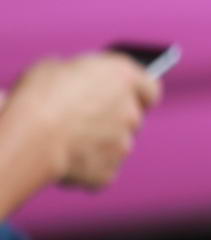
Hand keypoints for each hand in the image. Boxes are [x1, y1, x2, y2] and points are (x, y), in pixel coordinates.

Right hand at [4, 53, 162, 190]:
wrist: (31, 135)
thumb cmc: (38, 95)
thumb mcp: (55, 68)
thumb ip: (79, 76)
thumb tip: (78, 83)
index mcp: (124, 77)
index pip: (149, 88)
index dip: (137, 93)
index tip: (126, 97)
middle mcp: (132, 112)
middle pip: (130, 118)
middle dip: (110, 119)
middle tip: (80, 120)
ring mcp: (123, 144)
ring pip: (116, 145)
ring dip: (98, 144)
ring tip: (65, 143)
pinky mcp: (108, 171)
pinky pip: (100, 170)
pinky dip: (85, 169)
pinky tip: (63, 163)